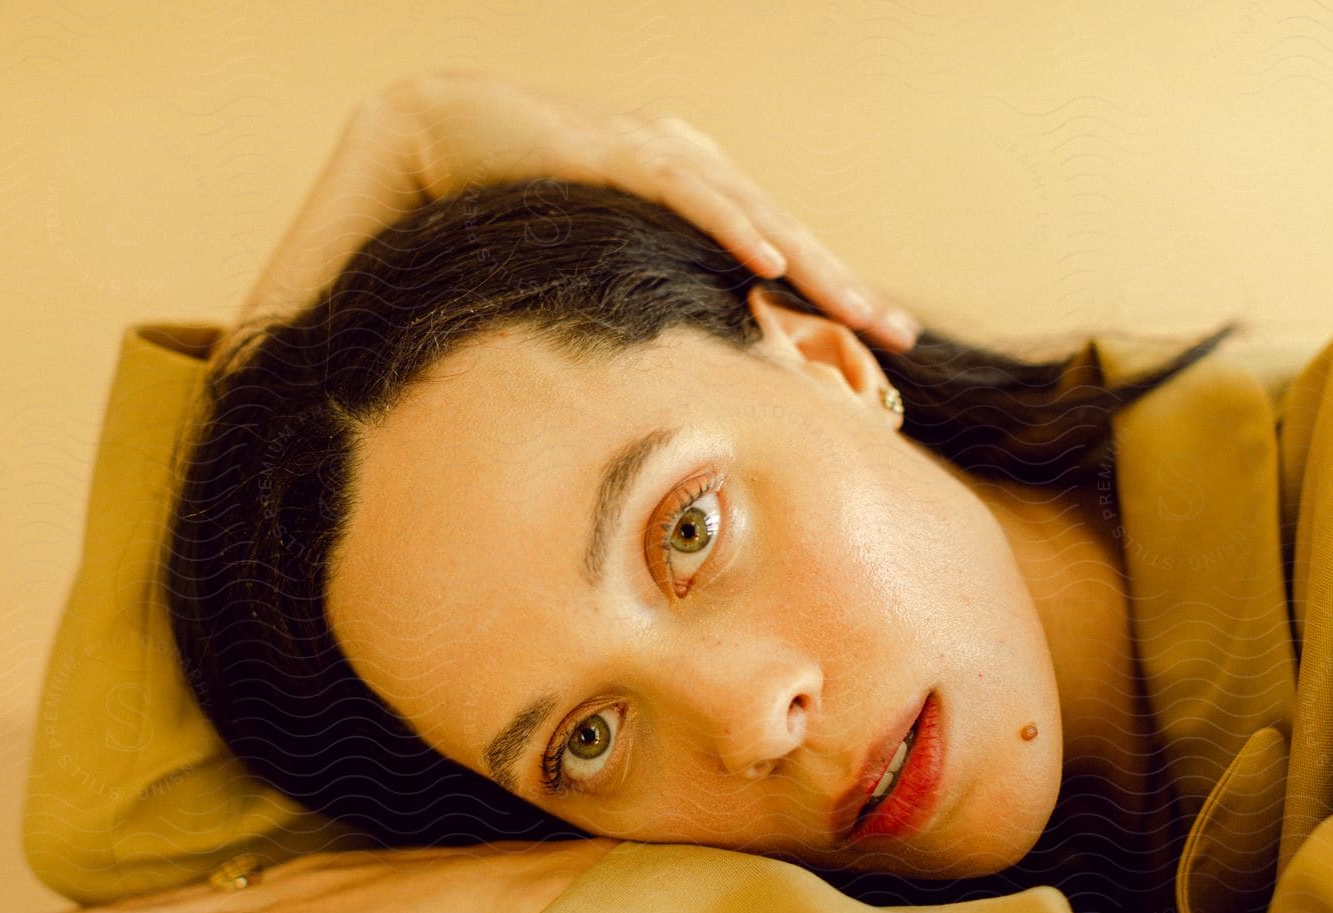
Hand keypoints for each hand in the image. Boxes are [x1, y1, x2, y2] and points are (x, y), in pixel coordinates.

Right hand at [386, 69, 923, 350]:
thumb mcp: (591, 255)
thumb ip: (633, 289)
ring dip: (810, 267)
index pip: (774, 245)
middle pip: (783, 233)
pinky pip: (685, 198)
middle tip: (902, 334)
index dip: (828, 289)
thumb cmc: (506, 203)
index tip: (877, 337)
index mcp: (688, 185)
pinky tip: (769, 268)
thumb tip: (663, 357)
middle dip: (845, 285)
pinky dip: (730, 231)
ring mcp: (655, 152)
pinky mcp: (613, 155)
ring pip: (751, 216)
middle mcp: (687, 162)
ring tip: (860, 311)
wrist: (431, 134)